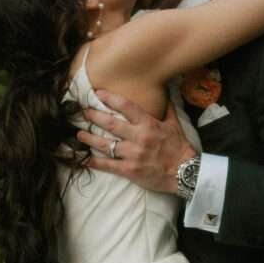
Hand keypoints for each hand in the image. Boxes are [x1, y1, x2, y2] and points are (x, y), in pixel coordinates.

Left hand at [77, 92, 195, 192]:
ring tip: (79, 134)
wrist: (185, 172)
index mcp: (148, 124)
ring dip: (89, 138)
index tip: (97, 93)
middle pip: (110, 123)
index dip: (110, 98)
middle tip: (83, 112)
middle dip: (93, 116)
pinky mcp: (129, 170)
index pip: (126, 106)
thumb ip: (167, 107)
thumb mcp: (174, 124)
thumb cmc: (179, 147)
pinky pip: (107, 165)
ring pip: (105, 144)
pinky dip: (93, 161)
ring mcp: (133, 155)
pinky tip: (83, 158)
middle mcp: (139, 138)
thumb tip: (165, 90)